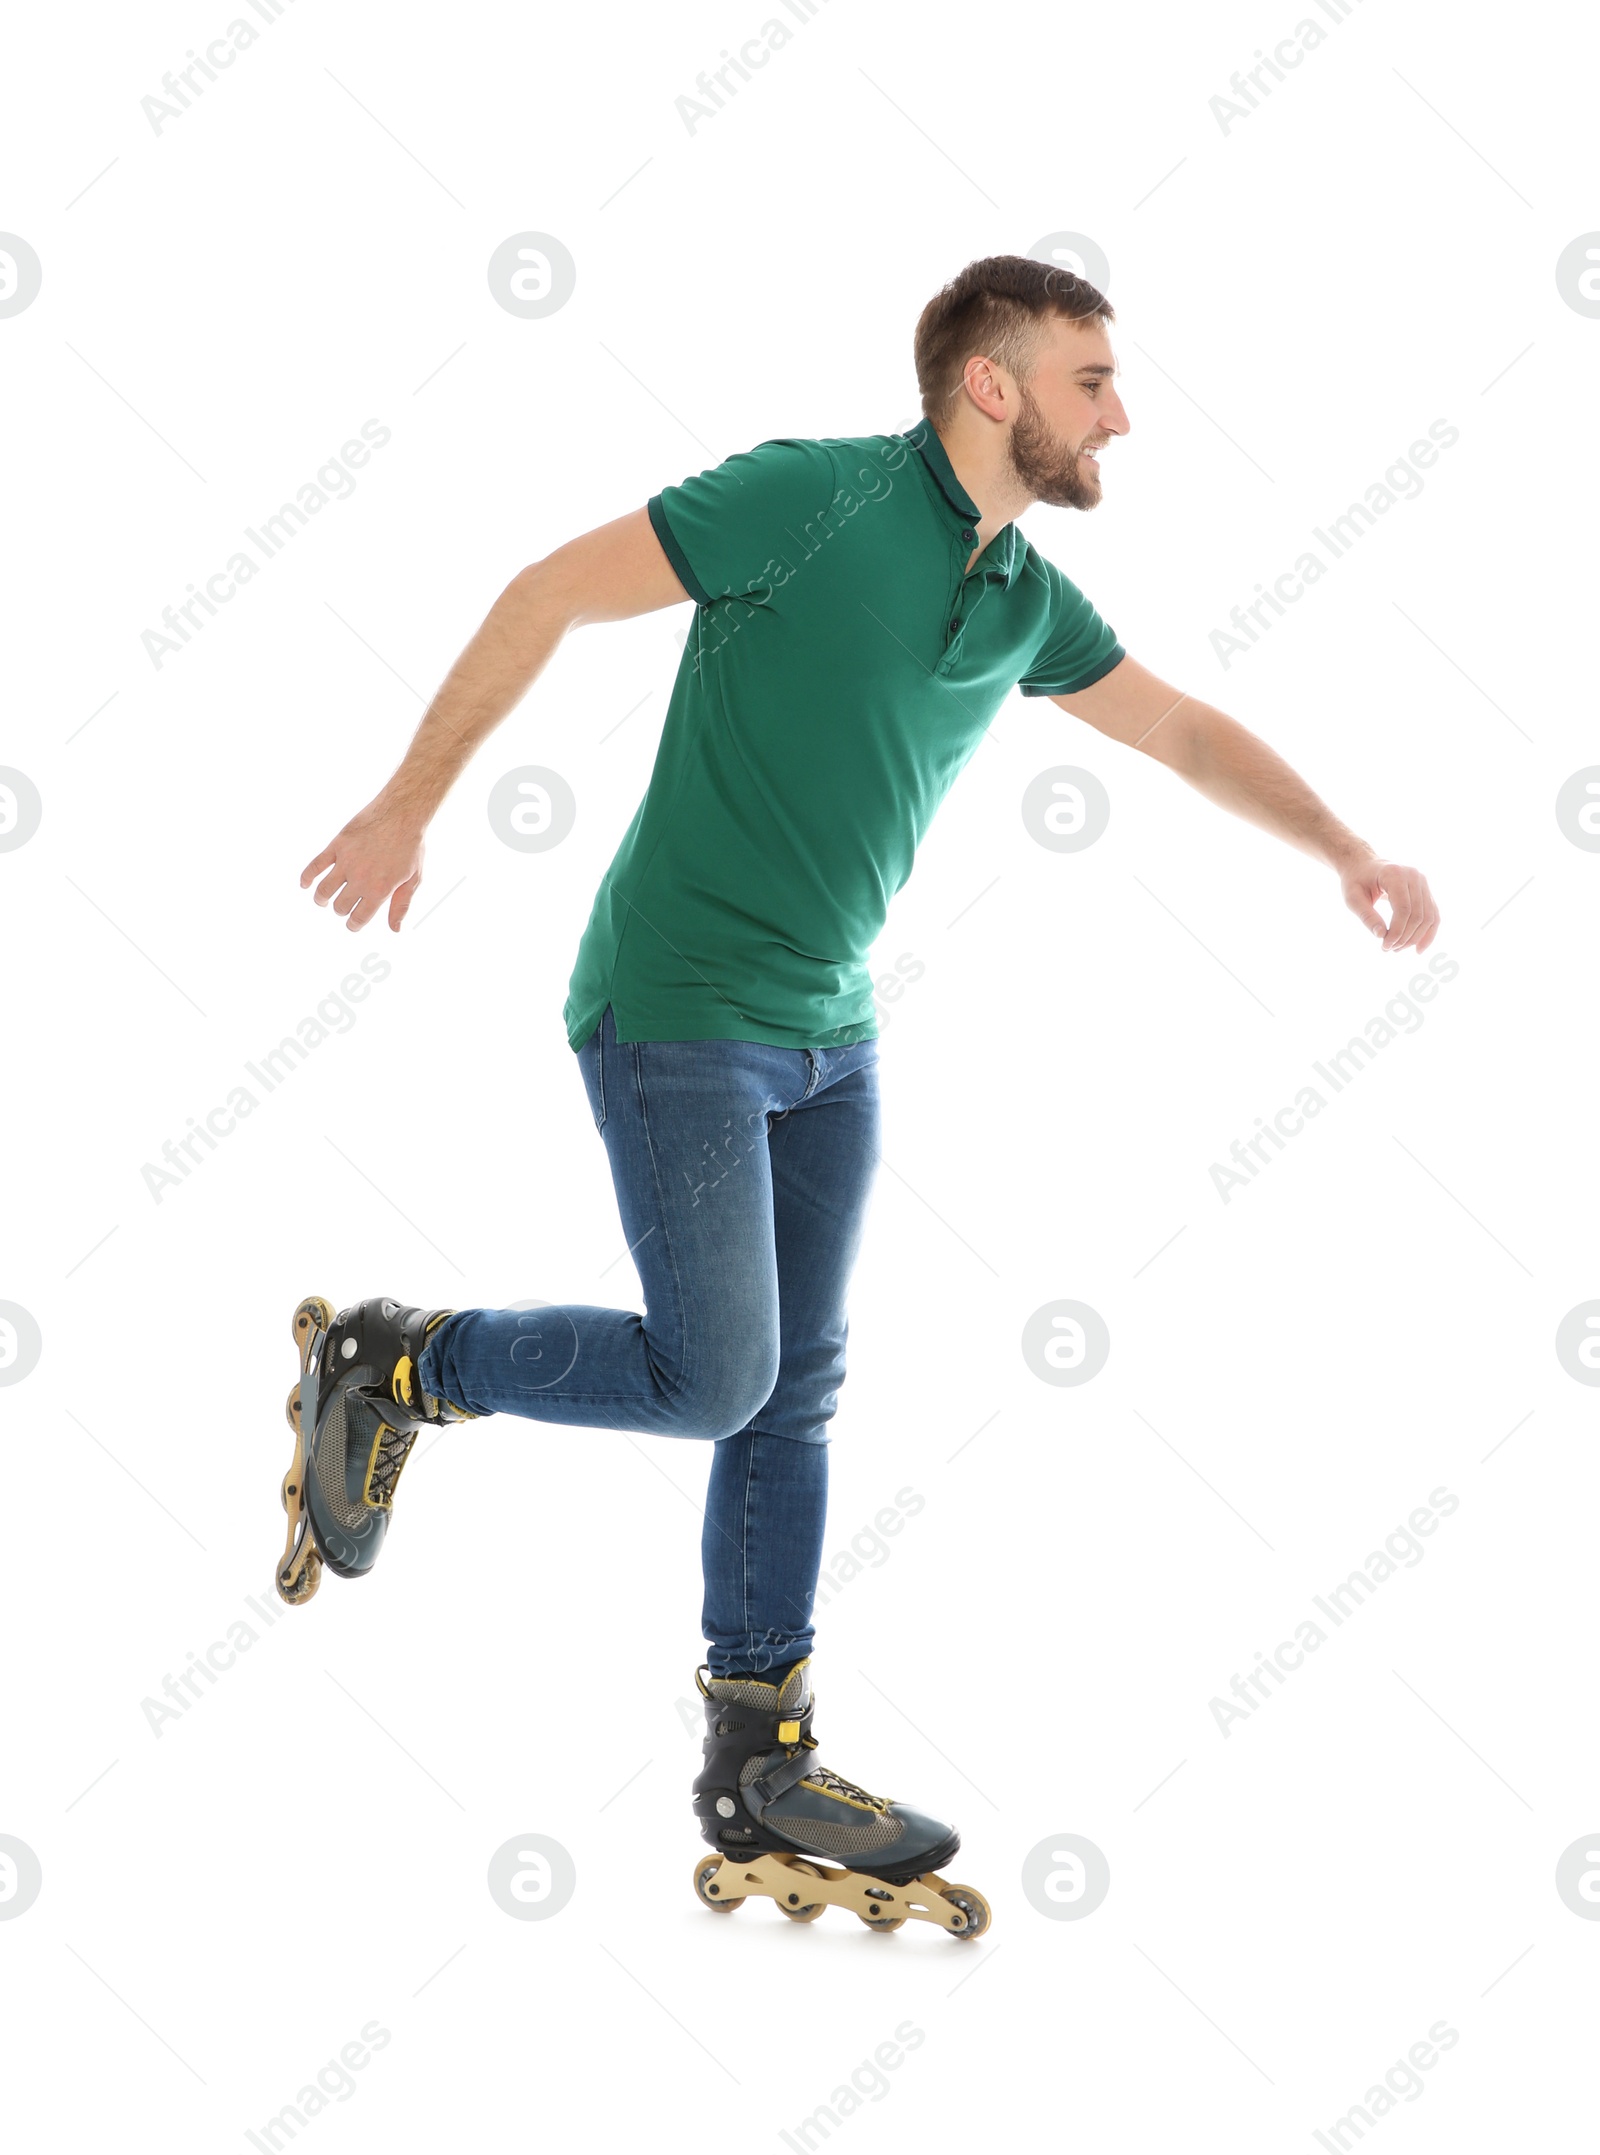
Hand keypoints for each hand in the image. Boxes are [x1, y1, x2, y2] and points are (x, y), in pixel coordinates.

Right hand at [301, 799, 424, 931]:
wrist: (401, 813)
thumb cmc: (410, 846)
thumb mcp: (413, 879)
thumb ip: (401, 905)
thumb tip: (394, 929)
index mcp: (379, 890)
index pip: (358, 918)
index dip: (353, 925)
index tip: (352, 924)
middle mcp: (360, 878)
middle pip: (339, 906)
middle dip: (340, 910)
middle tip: (343, 906)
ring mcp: (346, 862)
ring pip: (324, 890)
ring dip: (321, 899)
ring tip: (324, 900)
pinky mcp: (337, 845)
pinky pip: (315, 865)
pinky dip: (306, 877)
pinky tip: (305, 884)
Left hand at [1339, 854, 1438, 952]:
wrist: (1364, 866)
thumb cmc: (1356, 881)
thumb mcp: (1352, 898)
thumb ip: (1366, 916)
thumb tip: (1381, 936)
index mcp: (1394, 874)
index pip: (1404, 909)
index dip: (1397, 931)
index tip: (1384, 946)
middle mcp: (1414, 876)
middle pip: (1418, 915)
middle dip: (1405, 937)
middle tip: (1388, 949)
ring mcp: (1423, 882)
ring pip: (1428, 917)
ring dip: (1415, 938)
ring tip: (1397, 949)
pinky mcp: (1426, 890)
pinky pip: (1433, 914)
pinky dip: (1428, 932)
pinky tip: (1419, 949)